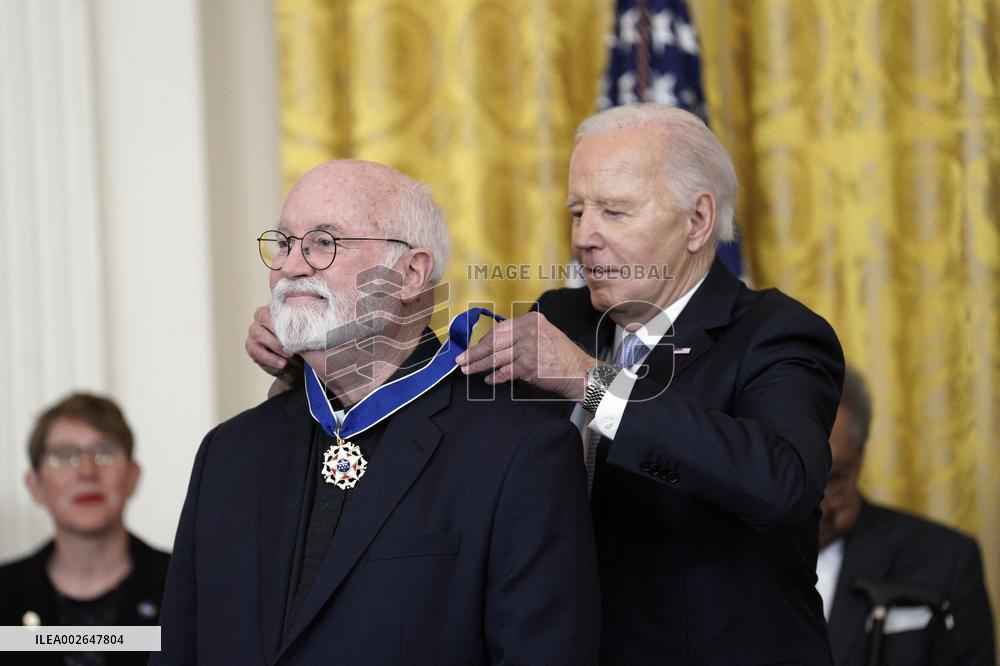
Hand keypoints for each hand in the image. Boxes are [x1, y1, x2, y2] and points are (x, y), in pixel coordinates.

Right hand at [246, 305, 302, 384]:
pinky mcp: (251, 346)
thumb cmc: (302, 344)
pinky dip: (270, 358)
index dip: (286, 313)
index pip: (276, 303)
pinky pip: (255, 350)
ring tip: (289, 354)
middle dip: (278, 329)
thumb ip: (307, 323)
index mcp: (277, 308)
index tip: (299, 325)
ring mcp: (255, 331)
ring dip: (275, 344)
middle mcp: (263, 316)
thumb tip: (315, 319)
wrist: (297, 365)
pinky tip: (282, 363)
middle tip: (294, 342)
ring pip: (258, 332)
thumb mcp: (308, 333)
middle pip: (263, 315)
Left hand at [456, 312, 593, 399]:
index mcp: (531, 320)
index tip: (473, 348)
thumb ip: (521, 336)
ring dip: (479, 365)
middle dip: (475, 352)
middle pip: (494, 342)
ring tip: (468, 370)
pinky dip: (495, 377)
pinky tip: (489, 379)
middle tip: (461, 359)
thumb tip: (494, 345)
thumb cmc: (561, 357)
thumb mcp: (543, 335)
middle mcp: (528, 330)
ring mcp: (528, 347)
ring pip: (496, 357)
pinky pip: (505, 372)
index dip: (483, 341)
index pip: (499, 329)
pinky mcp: (528, 365)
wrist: (580, 371)